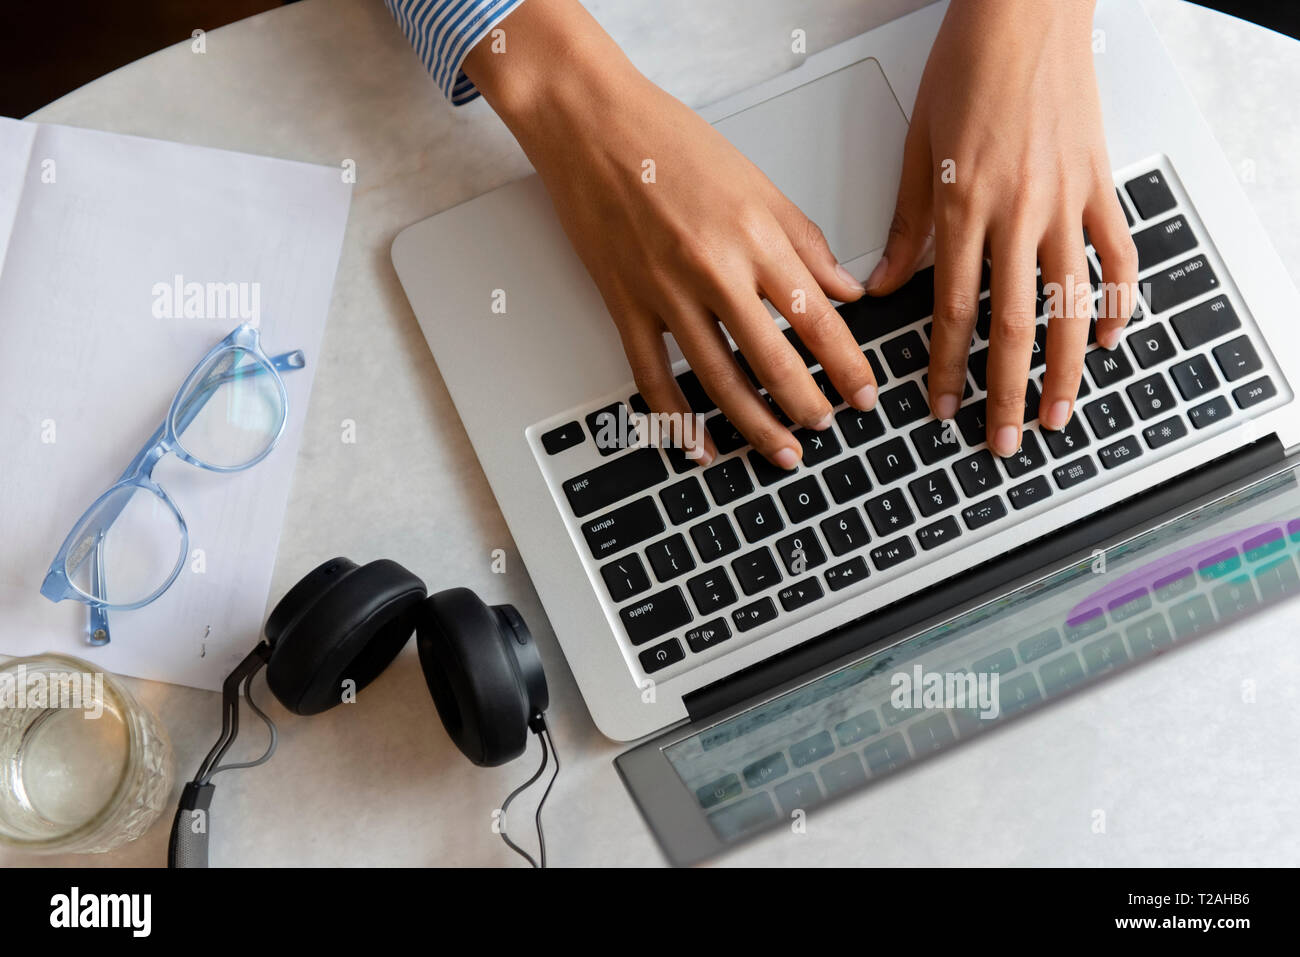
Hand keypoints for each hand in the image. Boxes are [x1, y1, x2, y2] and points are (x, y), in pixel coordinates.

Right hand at [464, 0, 876, 467]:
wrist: (591, 123)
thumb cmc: (669, 141)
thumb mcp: (756, 182)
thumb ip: (804, 242)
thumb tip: (843, 288)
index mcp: (755, 236)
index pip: (817, 318)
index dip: (847, 365)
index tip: (863, 393)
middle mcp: (713, 270)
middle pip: (773, 361)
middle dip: (808, 406)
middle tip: (827, 428)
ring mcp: (665, 293)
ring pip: (719, 380)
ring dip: (756, 425)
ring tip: (782, 451)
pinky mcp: (625, 305)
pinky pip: (653, 377)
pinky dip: (676, 418)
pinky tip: (698, 444)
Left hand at [867, 0, 1137, 457]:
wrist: (1027, 13)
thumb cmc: (967, 69)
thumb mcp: (916, 149)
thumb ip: (905, 227)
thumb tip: (884, 286)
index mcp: (963, 209)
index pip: (951, 312)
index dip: (945, 369)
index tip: (940, 407)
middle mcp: (1018, 213)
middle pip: (1014, 325)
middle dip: (1006, 392)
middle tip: (1004, 440)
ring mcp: (1067, 202)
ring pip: (1071, 304)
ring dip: (1066, 369)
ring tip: (1059, 414)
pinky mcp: (1102, 185)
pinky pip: (1119, 255)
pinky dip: (1119, 302)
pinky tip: (1108, 340)